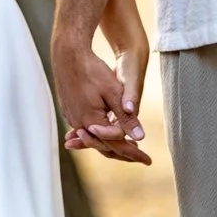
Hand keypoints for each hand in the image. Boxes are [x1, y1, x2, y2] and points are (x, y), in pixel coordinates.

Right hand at [52, 29, 150, 165]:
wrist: (67, 55)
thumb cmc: (93, 71)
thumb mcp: (114, 93)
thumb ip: (126, 118)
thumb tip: (141, 137)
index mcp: (91, 122)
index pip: (116, 145)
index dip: (134, 154)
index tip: (148, 161)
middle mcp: (79, 123)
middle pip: (103, 146)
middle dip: (123, 153)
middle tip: (140, 159)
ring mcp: (72, 117)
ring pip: (93, 138)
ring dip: (109, 143)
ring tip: (127, 147)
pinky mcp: (69, 109)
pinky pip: (85, 128)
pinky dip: (98, 133)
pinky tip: (105, 131)